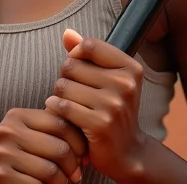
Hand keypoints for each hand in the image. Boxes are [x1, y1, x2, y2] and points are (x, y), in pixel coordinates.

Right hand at [0, 106, 87, 183]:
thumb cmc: (12, 160)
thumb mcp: (27, 137)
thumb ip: (50, 130)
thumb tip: (88, 135)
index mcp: (17, 116)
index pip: (61, 123)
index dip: (79, 142)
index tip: (83, 157)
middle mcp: (7, 130)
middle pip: (59, 147)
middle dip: (74, 166)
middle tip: (77, 176)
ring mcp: (1, 154)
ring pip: (51, 170)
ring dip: (63, 183)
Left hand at [44, 29, 146, 181]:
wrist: (127, 152)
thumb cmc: (112, 109)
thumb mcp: (107, 78)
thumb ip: (87, 54)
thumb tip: (67, 33)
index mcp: (130, 68)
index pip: (90, 45)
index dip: (76, 54)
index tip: (78, 68)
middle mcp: (125, 84)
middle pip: (72, 65)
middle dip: (66, 77)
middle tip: (73, 92)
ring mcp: (114, 105)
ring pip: (64, 85)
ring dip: (59, 95)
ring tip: (69, 104)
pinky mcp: (99, 125)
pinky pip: (63, 106)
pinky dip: (56, 108)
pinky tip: (62, 114)